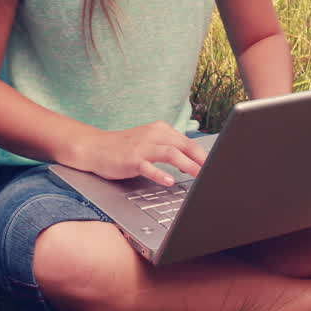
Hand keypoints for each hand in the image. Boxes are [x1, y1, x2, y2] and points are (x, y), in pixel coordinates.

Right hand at [77, 121, 206, 186]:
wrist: (95, 147)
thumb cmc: (124, 147)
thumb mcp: (149, 141)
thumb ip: (169, 148)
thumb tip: (193, 162)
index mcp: (159, 129)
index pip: (186, 141)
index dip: (202, 154)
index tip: (214, 165)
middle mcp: (152, 135)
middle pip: (183, 145)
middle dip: (200, 159)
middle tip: (212, 172)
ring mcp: (142, 147)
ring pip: (170, 154)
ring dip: (187, 165)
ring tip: (198, 176)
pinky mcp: (131, 159)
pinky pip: (148, 167)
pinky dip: (160, 174)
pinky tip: (169, 181)